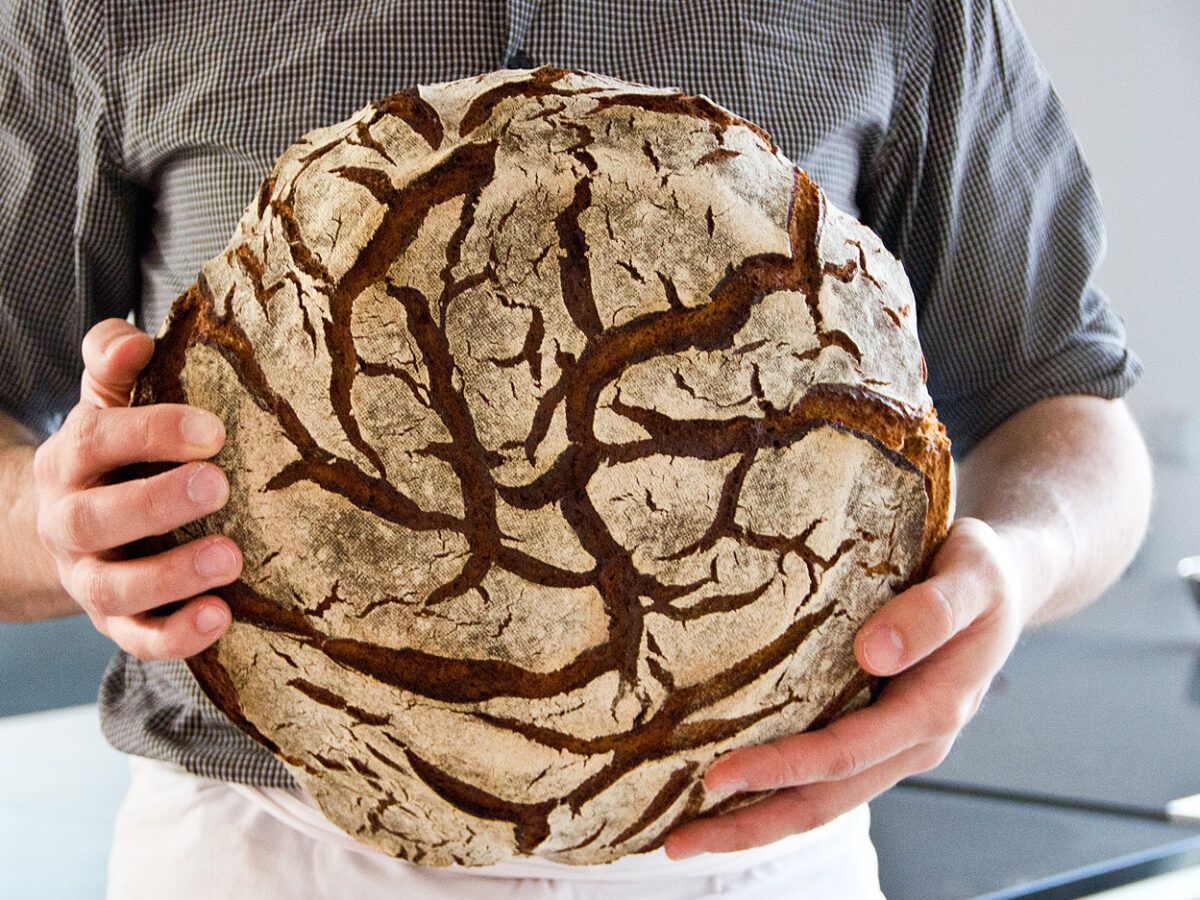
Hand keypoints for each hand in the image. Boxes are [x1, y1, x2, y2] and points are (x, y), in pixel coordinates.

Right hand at [33, 318, 240, 658]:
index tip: (214, 430)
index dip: (152, 434)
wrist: (64, 529)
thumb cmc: (111, 456)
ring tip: (230, 559)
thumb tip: (132, 340)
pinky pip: (137, 638)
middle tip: (219, 486)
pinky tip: (221, 618)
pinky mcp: (116, 621)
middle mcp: (70, 522)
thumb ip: (114, 364)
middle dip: (157, 504)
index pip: (98, 441)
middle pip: (96, 519)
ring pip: (116, 587)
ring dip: (172, 576)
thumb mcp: (106, 403)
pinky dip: (175, 636)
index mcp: (71, 461)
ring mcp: (91, 576)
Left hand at [663, 517, 1025, 857]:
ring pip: (820, 799)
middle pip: (823, 800)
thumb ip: (931, 614)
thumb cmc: (984, 576)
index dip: (780, 769)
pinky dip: (775, 792)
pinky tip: (729, 793)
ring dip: (756, 821)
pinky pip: (822, 776)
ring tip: (686, 834)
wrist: (1002, 585)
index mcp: (933, 712)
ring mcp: (891, 744)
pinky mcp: (873, 732)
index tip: (716, 776)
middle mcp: (910, 742)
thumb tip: (874, 652)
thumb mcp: (973, 579)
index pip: (844, 754)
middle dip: (750, 823)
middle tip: (677, 841)